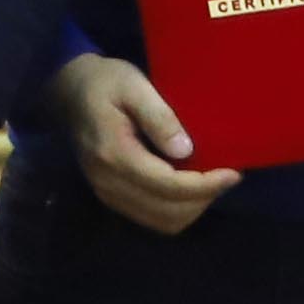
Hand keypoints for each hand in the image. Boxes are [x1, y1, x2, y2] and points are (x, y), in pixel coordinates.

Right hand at [55, 52, 239, 233]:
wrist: (69, 90)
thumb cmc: (105, 81)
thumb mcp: (134, 85)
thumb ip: (158, 117)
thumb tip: (186, 151)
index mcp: (114, 154)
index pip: (168, 186)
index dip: (206, 185)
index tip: (233, 173)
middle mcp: (108, 181)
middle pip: (168, 211)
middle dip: (203, 199)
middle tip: (226, 177)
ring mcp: (107, 192)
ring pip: (162, 222)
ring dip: (192, 208)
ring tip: (210, 184)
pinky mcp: (110, 195)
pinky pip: (151, 218)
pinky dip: (176, 209)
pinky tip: (188, 188)